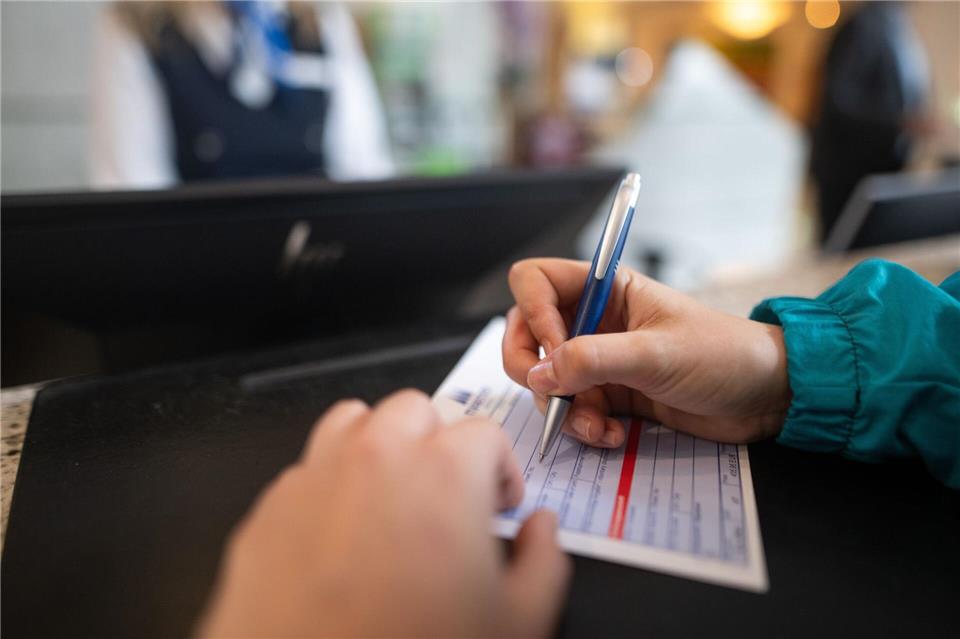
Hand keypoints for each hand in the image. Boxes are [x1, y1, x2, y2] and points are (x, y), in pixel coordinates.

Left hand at [198, 390, 569, 637]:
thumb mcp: (516, 621)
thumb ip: (543, 562)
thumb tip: (541, 533)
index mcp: (444, 474)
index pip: (484, 431)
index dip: (501, 469)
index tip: (497, 501)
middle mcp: (377, 459)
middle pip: (416, 410)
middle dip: (439, 444)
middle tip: (448, 495)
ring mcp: (316, 477)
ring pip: (354, 421)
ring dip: (381, 445)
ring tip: (393, 495)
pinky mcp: (270, 508)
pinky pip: (307, 469)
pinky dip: (330, 485)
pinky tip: (342, 533)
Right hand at [503, 259, 790, 447]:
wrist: (765, 397)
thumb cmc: (723, 356)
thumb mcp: (656, 354)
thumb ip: (593, 360)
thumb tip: (540, 374)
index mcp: (605, 289)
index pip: (536, 282)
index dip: (532, 313)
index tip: (554, 348)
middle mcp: (594, 321)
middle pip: (528, 335)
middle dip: (533, 370)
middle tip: (553, 395)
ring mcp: (598, 360)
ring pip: (546, 380)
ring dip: (562, 409)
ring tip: (597, 426)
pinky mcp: (609, 396)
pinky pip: (572, 410)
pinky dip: (583, 427)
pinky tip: (612, 436)